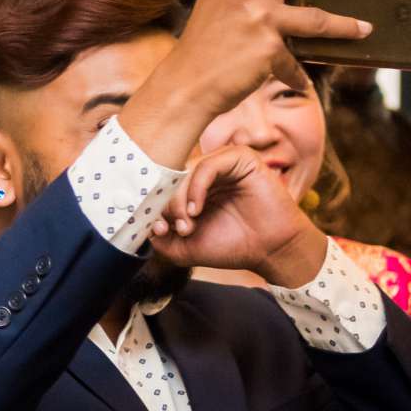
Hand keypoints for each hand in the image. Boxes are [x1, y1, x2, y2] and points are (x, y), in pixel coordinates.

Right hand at [119, 0, 369, 165]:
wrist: (184, 85)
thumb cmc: (199, 48)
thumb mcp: (216, 4)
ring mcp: (260, 17)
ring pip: (319, 18)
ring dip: (346, 24)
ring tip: (362, 28)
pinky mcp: (270, 48)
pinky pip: (295, 62)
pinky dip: (296, 74)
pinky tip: (300, 82)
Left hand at [145, 144, 327, 284]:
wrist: (270, 251)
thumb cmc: (231, 246)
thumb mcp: (183, 248)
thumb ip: (158, 237)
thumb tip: (140, 222)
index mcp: (190, 188)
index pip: (160, 187)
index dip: (152, 207)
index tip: (158, 231)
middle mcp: (204, 173)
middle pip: (169, 178)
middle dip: (165, 205)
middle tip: (175, 229)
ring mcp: (221, 164)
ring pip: (184, 171)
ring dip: (178, 199)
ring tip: (187, 224)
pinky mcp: (240, 159)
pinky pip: (207, 165)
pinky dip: (195, 187)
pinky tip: (196, 209)